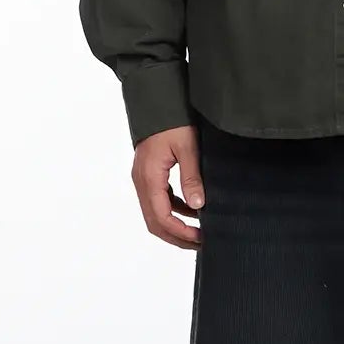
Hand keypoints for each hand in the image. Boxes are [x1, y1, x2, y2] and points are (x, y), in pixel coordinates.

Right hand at [132, 124, 205, 249]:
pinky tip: (192, 210)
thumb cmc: (172, 120)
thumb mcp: (187, 147)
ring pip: (155, 213)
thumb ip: (191, 177)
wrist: (157, 100)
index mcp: (149, 177)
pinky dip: (174, 210)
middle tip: (201, 242)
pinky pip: (159, 200)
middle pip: (154, 222)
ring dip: (175, 225)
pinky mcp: (149, 174)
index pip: (161, 217)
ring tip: (199, 231)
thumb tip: (198, 205)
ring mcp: (143, 178)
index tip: (201, 238)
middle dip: (177, 236)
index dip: (181, 232)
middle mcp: (141, 181)